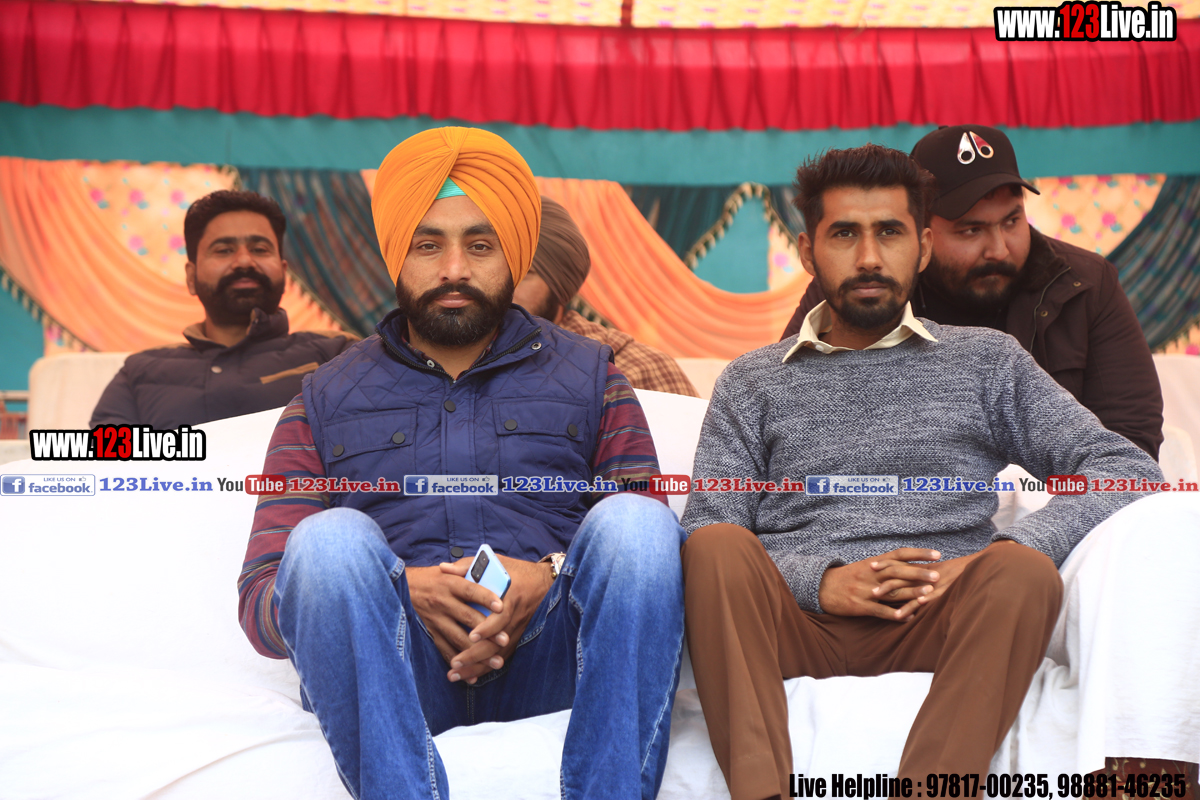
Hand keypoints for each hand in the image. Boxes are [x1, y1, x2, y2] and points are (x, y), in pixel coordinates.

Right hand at [406, 558, 503, 678]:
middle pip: (468, 617)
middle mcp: (442, 602)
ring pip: (459, 638)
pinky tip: (471, 675)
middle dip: (488, 631)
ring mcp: (435, 619)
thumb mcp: (447, 570)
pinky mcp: (430, 633)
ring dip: (478, 652)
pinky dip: (458, 663)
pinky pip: (445, 650)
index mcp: (450, 583)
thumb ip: (466, 570)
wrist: (401, 589)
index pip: (470, 590)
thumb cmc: (432, 579)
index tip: (501, 607)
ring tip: (495, 662)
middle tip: (504, 641)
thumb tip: (489, 569)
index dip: (486, 598)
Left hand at [442, 555, 553, 684]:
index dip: (488, 628)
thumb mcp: (495, 562)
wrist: (545, 583)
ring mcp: (517, 630)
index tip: (472, 635)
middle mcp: (516, 617)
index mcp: (511, 596)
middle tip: (455, 664)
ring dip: (478, 666)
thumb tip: (443, 568)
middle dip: (476, 655)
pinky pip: (502, 656)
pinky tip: (471, 676)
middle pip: (497, 642)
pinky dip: (487, 667)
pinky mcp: (517, 638)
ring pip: (498, 653)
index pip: (501, 616)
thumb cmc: (516, 571)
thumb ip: (468, 566)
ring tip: (457, 675)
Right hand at [818, 548, 942, 621]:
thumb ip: (885, 566)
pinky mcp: (860, 606)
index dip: (918, 553)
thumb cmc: (847, 577)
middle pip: (898, 571)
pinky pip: (879, 611)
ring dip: (911, 592)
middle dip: (919, 573)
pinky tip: (909, 617)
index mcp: (874, 563)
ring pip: (892, 590)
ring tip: (929, 594)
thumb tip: (909, 565)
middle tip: (938, 575)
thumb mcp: (865, 567)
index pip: (900, 554)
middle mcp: (871, 574)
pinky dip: (894, 614)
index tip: (937, 554)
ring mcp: (866, 590)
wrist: (821, 587)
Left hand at [874, 539, 1015, 616]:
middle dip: (881, 581)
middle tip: (866, 586)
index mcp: (924, 567)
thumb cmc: (962, 571)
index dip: (884, 564)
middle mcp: (925, 573)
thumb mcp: (941, 571)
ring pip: (908, 588)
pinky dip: (912, 608)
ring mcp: (932, 584)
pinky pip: (924, 602)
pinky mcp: (940, 594)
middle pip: (898, 575)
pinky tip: (901, 615)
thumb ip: (927, 575)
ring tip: (876, 600)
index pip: (900, 563)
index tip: (870, 566)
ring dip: (891, 594)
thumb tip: (915, 579)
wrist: (983, 568)